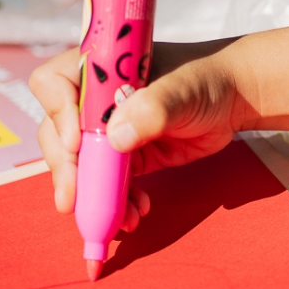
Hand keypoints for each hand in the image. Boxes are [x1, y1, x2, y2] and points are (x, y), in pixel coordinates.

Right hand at [29, 38, 243, 228]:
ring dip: (94, 194)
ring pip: (82, 166)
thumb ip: (152, 108)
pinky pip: (109, 182)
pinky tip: (135, 213)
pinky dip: (117, 200)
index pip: (54, 86)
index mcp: (99, 69)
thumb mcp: (182, 90)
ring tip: (118, 219)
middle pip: (59, 134)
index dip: (58, 114)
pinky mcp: (126, 156)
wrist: (234, 99)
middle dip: (68, 169)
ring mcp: (108, 130)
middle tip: (74, 201)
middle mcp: (95, 99)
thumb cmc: (207, 80)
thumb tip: (116, 139)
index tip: (74, 144)